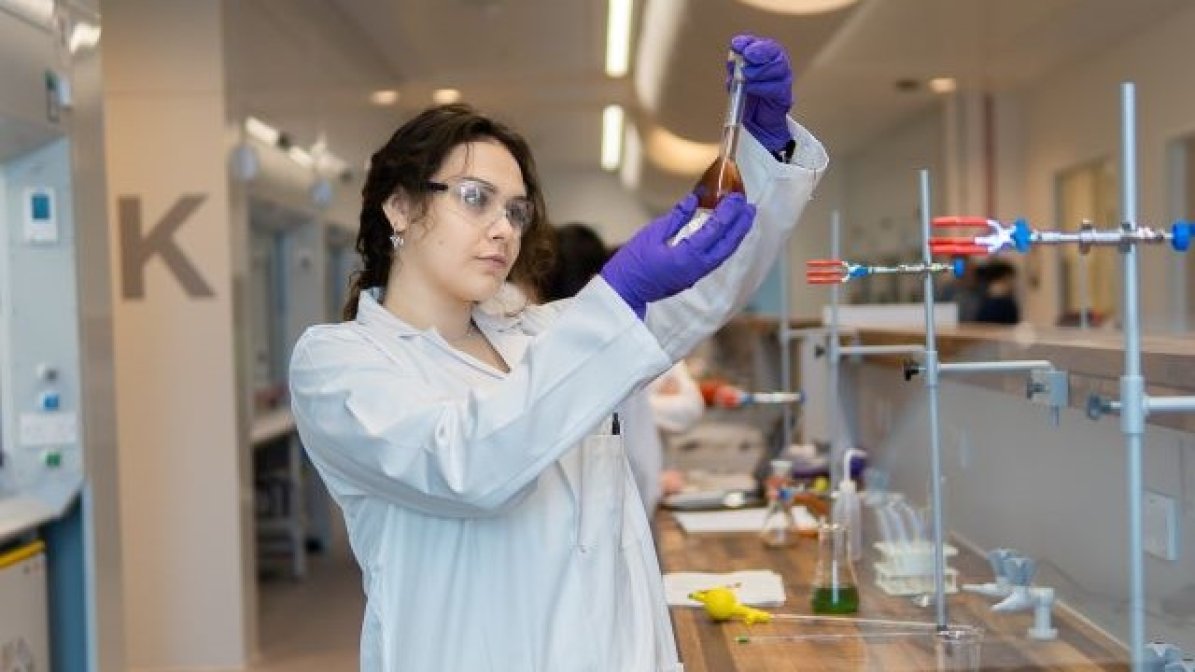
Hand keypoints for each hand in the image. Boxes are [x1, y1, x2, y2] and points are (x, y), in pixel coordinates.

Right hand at [601, 194, 754, 317]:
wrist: (624, 291)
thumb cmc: (632, 264)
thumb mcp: (651, 234)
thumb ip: (676, 217)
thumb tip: (694, 200)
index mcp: (686, 256)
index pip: (715, 230)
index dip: (728, 212)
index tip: (737, 198)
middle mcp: (696, 267)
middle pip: (727, 244)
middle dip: (740, 224)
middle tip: (749, 206)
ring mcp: (696, 274)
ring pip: (724, 253)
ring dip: (736, 235)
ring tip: (744, 218)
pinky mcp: (692, 277)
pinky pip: (716, 259)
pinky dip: (725, 244)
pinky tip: (727, 234)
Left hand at [728, 34, 792, 153]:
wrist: (758, 126)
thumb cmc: (748, 101)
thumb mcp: (736, 82)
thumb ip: (735, 70)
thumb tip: (732, 60)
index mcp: (764, 59)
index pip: (760, 43)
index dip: (748, 42)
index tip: (737, 45)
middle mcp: (776, 66)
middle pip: (773, 50)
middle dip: (758, 51)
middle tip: (747, 56)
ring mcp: (783, 80)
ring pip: (778, 67)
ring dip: (760, 70)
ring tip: (746, 76)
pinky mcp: (785, 96)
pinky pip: (777, 88)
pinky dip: (762, 86)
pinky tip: (751, 88)